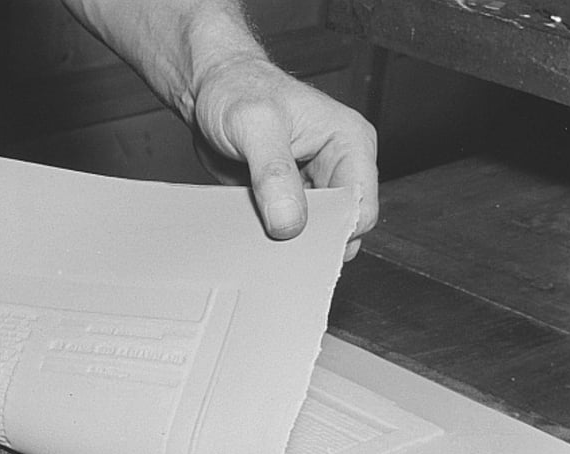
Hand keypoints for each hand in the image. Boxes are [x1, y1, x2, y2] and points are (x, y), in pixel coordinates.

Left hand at [192, 56, 377, 257]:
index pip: (361, 204)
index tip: (299, 242)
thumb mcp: (255, 125)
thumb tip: (289, 221)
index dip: (334, 230)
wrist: (208, 90)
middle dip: (309, 241)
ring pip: (310, 232)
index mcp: (349, 142)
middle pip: (337, 224)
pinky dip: (267, 237)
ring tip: (259, 239)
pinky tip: (249, 234)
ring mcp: (310, 184)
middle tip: (275, 248)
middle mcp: (335, 165)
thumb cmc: (236, 89)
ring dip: (286, 242)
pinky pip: (283, 230)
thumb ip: (274, 174)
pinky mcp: (284, 197)